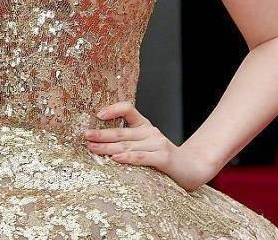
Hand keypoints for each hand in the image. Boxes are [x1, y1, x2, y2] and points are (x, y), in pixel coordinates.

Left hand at [84, 101, 216, 191]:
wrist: (192, 168)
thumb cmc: (163, 158)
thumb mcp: (146, 145)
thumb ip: (129, 142)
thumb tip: (100, 143)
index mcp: (144, 125)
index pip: (128, 109)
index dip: (113, 109)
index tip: (98, 115)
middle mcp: (150, 131)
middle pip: (121, 131)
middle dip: (101, 134)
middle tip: (85, 136)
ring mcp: (157, 143)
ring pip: (127, 145)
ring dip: (108, 147)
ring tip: (92, 148)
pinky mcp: (163, 157)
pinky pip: (141, 157)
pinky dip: (127, 158)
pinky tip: (115, 158)